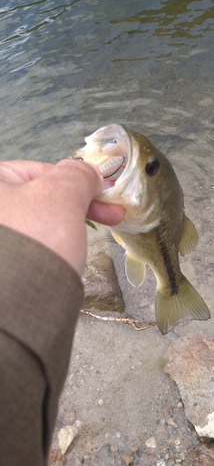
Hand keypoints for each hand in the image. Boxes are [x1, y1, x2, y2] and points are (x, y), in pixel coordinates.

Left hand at [0, 159, 124, 275]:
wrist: (19, 303)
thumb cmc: (35, 239)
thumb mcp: (62, 194)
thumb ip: (78, 175)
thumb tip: (88, 173)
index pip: (38, 170)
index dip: (76, 180)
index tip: (103, 192)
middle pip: (39, 198)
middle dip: (78, 206)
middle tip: (112, 215)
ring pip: (37, 224)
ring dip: (68, 228)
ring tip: (85, 240)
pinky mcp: (4, 265)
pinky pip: (31, 247)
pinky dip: (51, 248)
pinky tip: (66, 258)